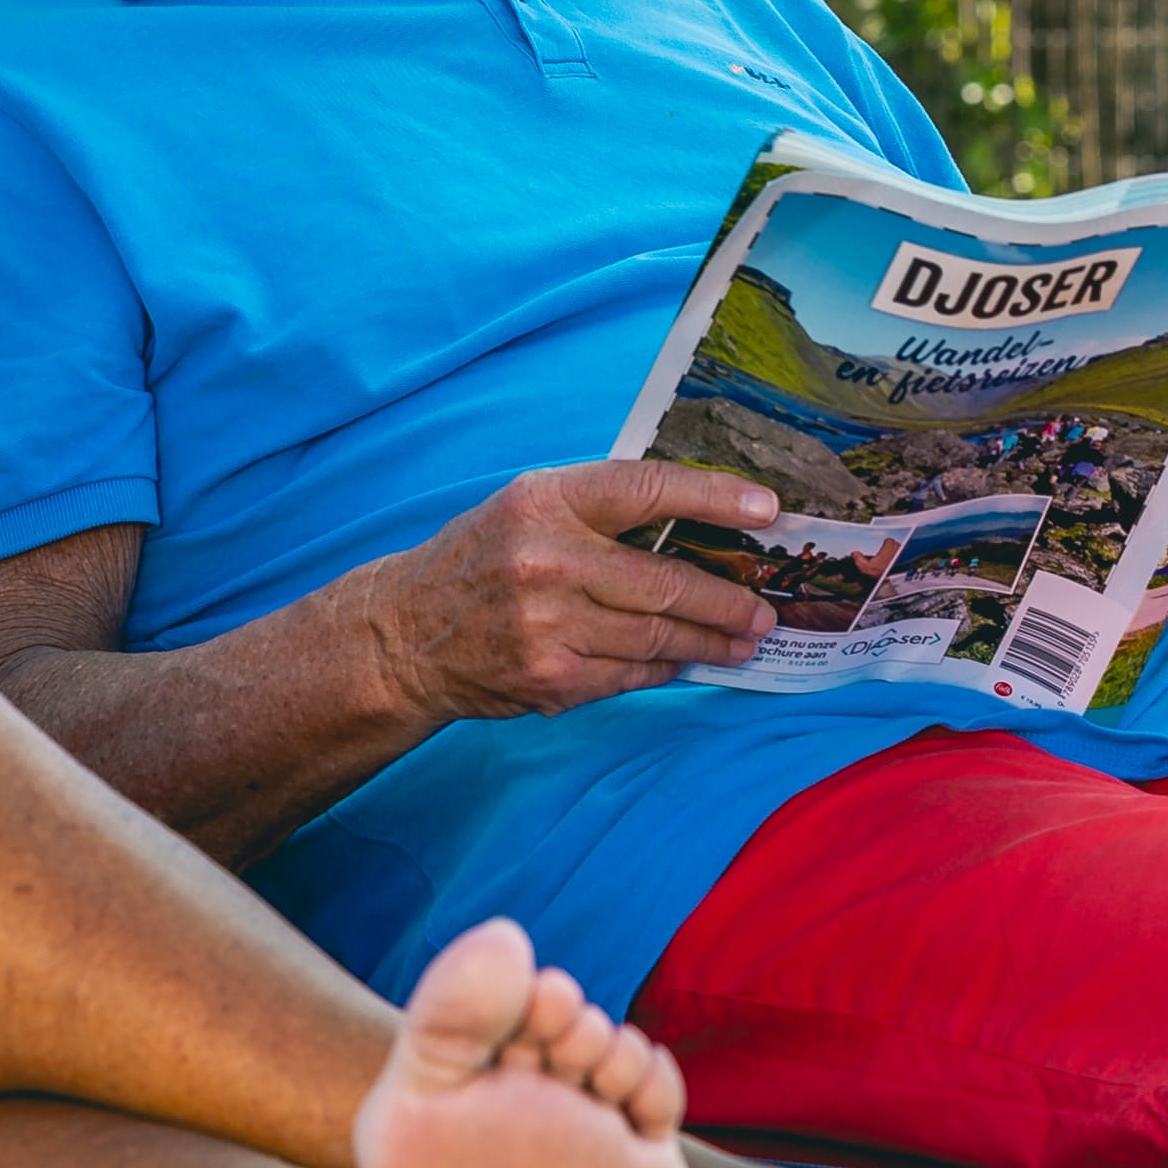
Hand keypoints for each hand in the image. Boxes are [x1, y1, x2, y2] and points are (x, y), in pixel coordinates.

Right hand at [346, 463, 788, 728]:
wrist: (402, 634)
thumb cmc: (478, 561)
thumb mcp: (526, 507)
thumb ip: (599, 508)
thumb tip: (698, 521)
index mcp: (545, 502)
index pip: (646, 490)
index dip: (713, 498)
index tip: (765, 509)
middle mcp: (547, 561)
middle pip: (665, 582)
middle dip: (727, 600)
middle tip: (763, 609)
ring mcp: (549, 625)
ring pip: (657, 637)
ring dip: (710, 642)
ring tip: (743, 641)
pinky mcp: (551, 678)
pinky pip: (630, 674)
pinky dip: (663, 667)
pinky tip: (683, 661)